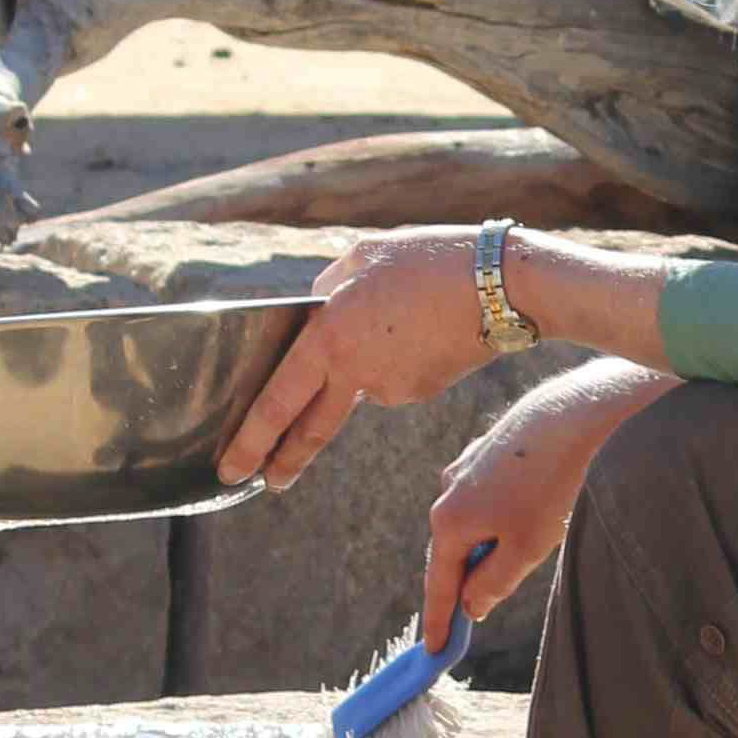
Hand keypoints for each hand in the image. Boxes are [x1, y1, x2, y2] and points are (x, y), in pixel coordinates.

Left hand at [217, 229, 487, 494]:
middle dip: (283, 459)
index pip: (277, 400)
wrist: (505, 286)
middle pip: (310, 427)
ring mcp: (390, 388)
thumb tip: (316, 307)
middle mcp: (354, 371)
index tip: (232, 468)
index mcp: (330, 336)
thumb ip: (330, 286)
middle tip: (265, 482)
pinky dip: (397, 358)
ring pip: (358, 385)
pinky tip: (423, 327)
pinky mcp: (419, 391)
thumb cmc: (432, 260)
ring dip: (362, 368)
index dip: (251, 438)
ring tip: (403, 318)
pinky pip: (392, 377)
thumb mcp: (366, 256)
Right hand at [421, 362, 675, 643]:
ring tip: (505, 565)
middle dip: (461, 583)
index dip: (437, 621)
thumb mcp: (523, 551)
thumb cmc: (550, 489)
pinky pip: (485, 497)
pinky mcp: (489, 449)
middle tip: (466, 619)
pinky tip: (521, 517)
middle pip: (452, 552)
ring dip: (482, 547)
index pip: (439, 584)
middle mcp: (448, 491)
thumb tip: (470, 604)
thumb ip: (491, 584)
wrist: (574, 416)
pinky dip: (495, 518)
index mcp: (449, 522)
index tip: (432, 651)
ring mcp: (466, 466)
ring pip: (471, 521)